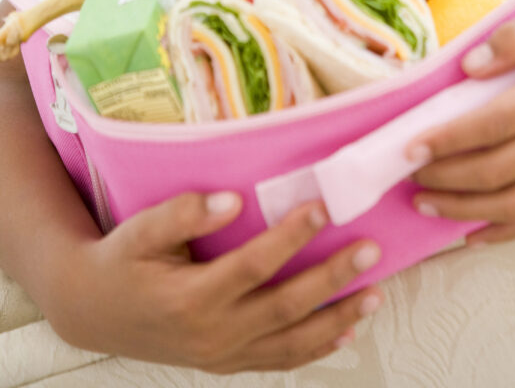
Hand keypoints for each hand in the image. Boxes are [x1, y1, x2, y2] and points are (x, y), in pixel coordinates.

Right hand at [49, 193, 382, 372]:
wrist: (92, 309)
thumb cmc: (120, 261)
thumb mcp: (140, 231)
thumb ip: (183, 213)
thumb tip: (232, 199)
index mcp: (189, 298)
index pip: (251, 267)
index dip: (289, 239)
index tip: (322, 208)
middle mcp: (210, 334)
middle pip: (283, 308)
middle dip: (331, 279)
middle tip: (370, 251)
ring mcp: (220, 354)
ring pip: (289, 343)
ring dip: (336, 319)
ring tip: (376, 294)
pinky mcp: (225, 361)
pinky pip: (278, 360)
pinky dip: (315, 349)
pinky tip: (346, 330)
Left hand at [407, 1, 514, 242]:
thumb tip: (467, 66)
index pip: (491, 124)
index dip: (447, 140)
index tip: (409, 147)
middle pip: (494, 170)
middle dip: (444, 177)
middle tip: (406, 175)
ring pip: (512, 203)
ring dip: (463, 210)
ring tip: (424, 204)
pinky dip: (504, 232)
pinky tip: (471, 234)